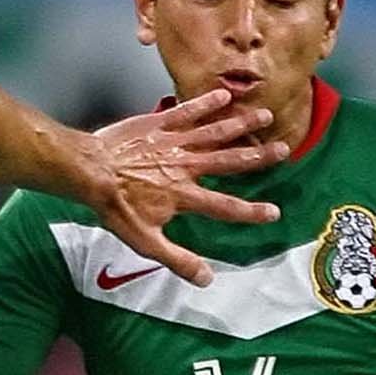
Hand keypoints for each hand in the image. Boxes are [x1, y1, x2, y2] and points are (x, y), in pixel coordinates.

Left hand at [83, 89, 287, 285]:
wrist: (90, 172)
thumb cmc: (115, 208)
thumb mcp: (145, 243)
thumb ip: (178, 259)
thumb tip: (207, 279)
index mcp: (184, 196)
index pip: (225, 206)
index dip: (251, 211)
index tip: (274, 212)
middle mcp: (186, 167)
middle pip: (229, 161)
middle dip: (258, 157)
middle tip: (284, 150)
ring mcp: (174, 142)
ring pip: (215, 132)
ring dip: (241, 124)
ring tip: (265, 117)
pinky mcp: (159, 123)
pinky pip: (187, 111)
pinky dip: (206, 103)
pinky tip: (225, 95)